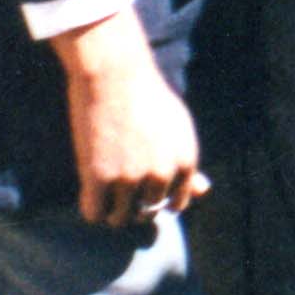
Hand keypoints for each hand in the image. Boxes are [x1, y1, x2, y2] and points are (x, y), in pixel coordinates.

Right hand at [47, 6, 208, 228]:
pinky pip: (93, 214)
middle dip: (133, 204)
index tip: (143, 187)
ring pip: (119, 218)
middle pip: (146, 213)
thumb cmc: (147, 100)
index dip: (158, 199)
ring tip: (104, 188)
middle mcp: (162, 175)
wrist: (115, 76)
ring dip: (111, 210)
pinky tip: (89, 190)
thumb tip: (204, 192)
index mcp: (186, 163)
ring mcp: (130, 179)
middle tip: (118, 181)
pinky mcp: (99, 178)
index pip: (176, 204)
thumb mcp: (178, 130)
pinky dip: (90, 208)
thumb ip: (188, 165)